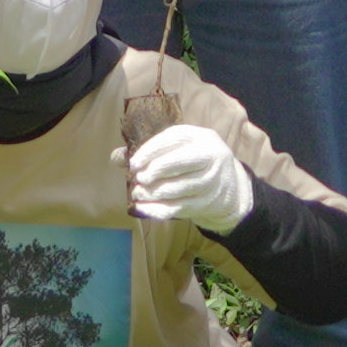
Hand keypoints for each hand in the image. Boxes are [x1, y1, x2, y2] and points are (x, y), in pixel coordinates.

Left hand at [120, 119, 251, 232]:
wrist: (230, 186)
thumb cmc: (194, 161)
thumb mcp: (179, 148)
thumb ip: (150, 150)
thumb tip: (116, 158)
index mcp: (201, 136)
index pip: (173, 139)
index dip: (150, 151)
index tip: (133, 164)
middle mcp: (210, 156)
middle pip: (178, 163)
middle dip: (153, 171)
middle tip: (139, 179)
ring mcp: (210, 181)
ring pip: (176, 188)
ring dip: (152, 192)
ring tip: (137, 192)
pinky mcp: (206, 203)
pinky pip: (178, 208)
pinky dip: (156, 210)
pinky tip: (142, 208)